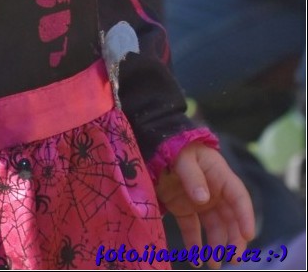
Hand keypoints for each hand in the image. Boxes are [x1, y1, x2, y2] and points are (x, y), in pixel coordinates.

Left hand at [156, 144, 254, 265]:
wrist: (155, 144)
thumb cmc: (175, 147)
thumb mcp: (184, 158)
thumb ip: (193, 176)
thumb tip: (203, 199)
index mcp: (220, 176)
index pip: (239, 198)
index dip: (245, 216)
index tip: (249, 235)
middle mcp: (214, 192)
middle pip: (230, 219)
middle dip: (234, 239)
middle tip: (233, 258)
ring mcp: (200, 201)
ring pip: (214, 227)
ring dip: (216, 246)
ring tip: (214, 264)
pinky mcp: (184, 208)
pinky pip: (193, 228)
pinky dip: (194, 244)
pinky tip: (195, 258)